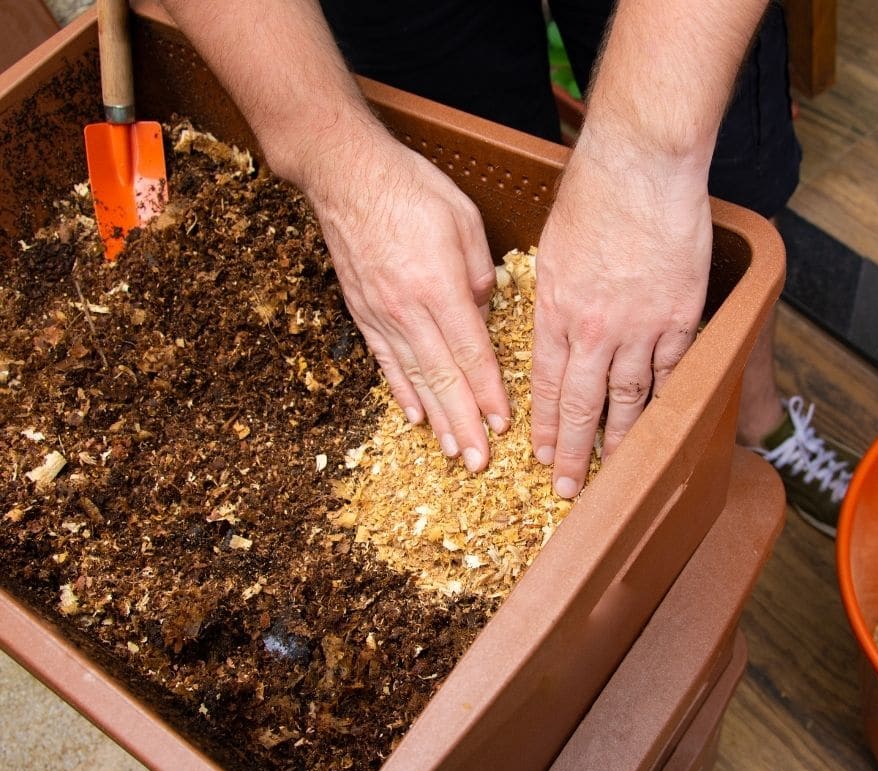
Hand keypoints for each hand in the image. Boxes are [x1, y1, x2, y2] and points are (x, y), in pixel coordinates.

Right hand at [302, 126, 510, 471]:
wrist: (344, 173)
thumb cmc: (410, 187)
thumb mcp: (463, 219)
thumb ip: (477, 273)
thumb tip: (484, 313)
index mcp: (438, 286)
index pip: (471, 353)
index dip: (488, 393)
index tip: (504, 425)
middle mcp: (407, 308)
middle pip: (443, 378)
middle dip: (464, 424)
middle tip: (479, 462)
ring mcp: (381, 314)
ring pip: (415, 378)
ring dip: (436, 419)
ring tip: (452, 452)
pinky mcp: (362, 312)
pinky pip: (385, 361)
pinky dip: (401, 392)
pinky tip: (414, 417)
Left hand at [532, 127, 711, 497]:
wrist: (641, 165)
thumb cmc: (593, 194)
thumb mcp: (552, 249)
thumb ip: (553, 296)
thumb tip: (555, 328)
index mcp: (556, 311)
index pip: (546, 385)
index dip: (546, 426)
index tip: (543, 456)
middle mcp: (594, 329)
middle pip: (583, 404)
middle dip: (574, 452)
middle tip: (569, 488)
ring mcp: (641, 327)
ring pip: (629, 399)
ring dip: (620, 440)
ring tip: (615, 470)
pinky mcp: (680, 317)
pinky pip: (671, 373)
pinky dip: (665, 402)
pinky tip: (660, 426)